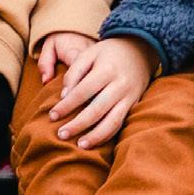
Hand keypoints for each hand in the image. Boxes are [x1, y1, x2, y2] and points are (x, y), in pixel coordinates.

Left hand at [40, 32, 155, 149]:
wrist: (141, 49)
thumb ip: (74, 72)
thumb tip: (63, 96)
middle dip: (78, 125)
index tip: (52, 116)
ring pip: (113, 122)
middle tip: (61, 135)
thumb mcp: (90, 53)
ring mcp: (129, 97)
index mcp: (106, 70)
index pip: (83, 92)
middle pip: (97, 110)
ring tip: (80, 145)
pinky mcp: (134, 105)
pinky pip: (121, 124)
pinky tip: (95, 141)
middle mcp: (120, 85)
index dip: (66, 105)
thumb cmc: (109, 52)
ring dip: (96, 136)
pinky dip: (108, 135)